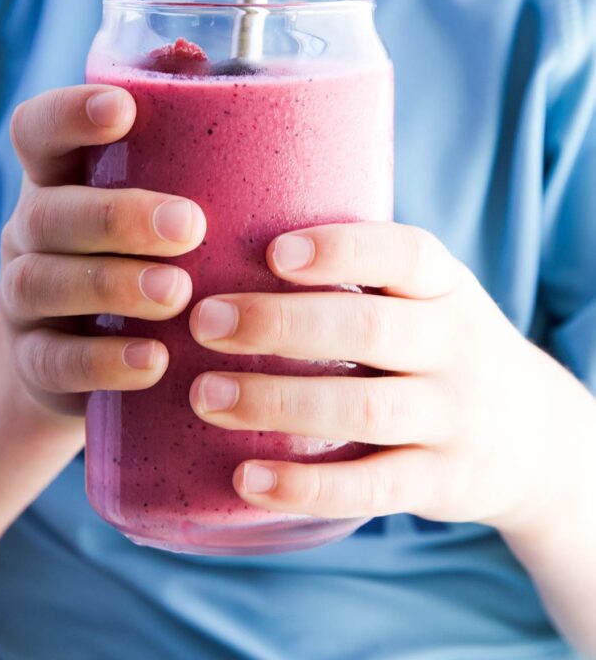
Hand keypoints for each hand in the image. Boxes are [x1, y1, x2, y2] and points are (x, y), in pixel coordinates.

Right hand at [0, 86, 205, 415]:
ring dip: (112, 285)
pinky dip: (102, 360)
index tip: (123, 109)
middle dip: (117, 216)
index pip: (38, 130)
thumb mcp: (164, 195)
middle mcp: (31, 231)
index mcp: (60, 179)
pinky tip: (154, 360)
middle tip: (190, 226)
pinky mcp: (34, 361)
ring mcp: (24, 298)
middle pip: (47, 213)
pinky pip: (52, 361)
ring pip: (42, 283)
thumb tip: (205, 58)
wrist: (100, 351)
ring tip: (177, 294)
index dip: (69, 114)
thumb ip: (182, 140)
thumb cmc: (151, 250)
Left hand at [188, 221, 593, 534]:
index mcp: (446, 286)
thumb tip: (230, 250)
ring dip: (278, 401)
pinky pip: (372, 487)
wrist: (532, 434)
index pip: (405, 254)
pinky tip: (247, 477)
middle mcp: (456, 345)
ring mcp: (453, 417)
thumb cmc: (440, 347)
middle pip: (370, 328)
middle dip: (281, 323)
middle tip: (205, 321)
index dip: (341, 250)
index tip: (273, 253)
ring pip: (365, 407)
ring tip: (206, 395)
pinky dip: (307, 486)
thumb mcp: (428, 299)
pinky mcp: (441, 482)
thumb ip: (361, 277)